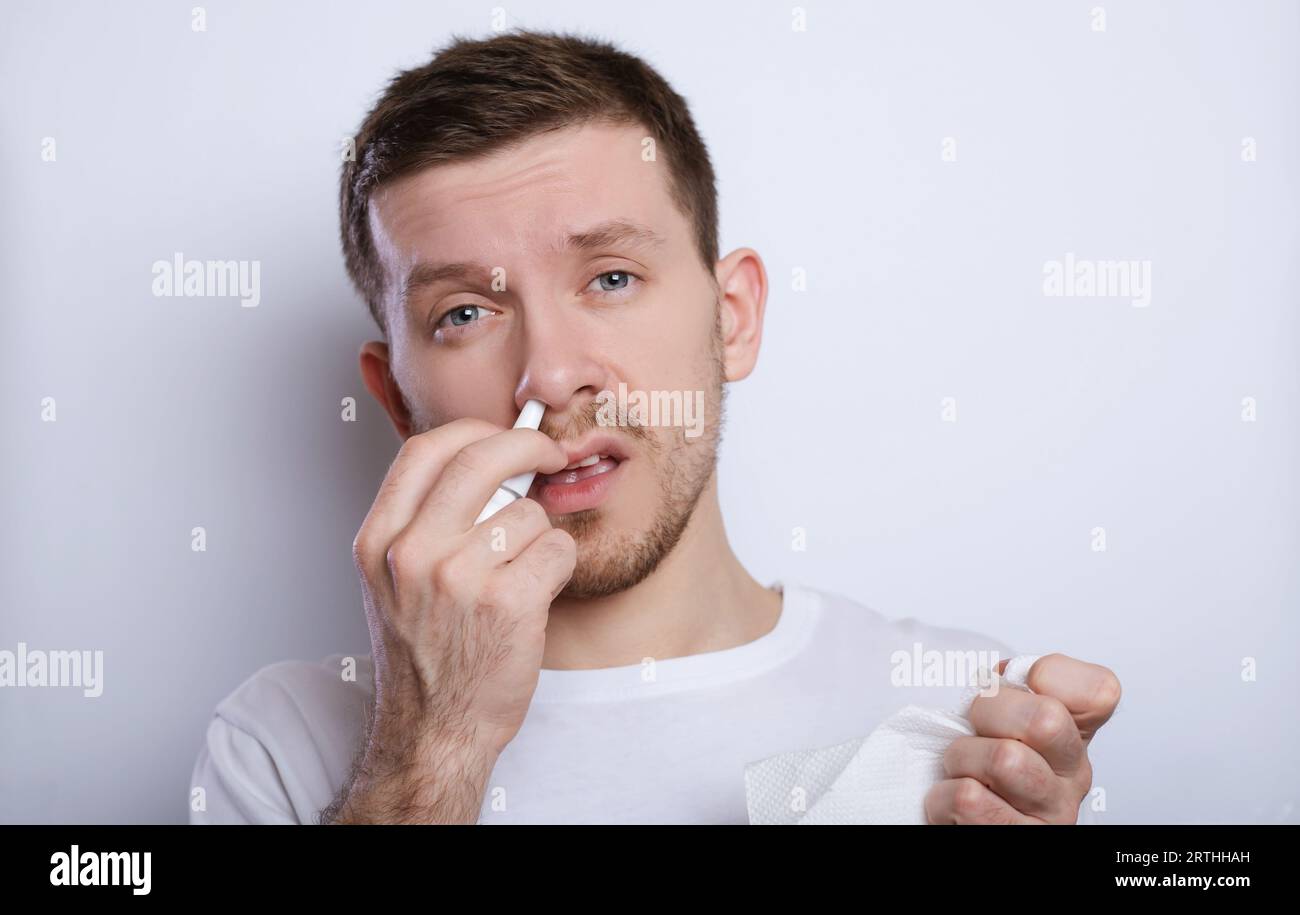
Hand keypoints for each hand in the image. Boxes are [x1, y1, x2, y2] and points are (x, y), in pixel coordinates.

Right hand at [325, 417, 574, 823]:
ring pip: (529, 511)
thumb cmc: (423, 654)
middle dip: (528, 445)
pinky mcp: (508, 603)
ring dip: (539, 537)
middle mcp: (412, 553)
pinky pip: (557, 548)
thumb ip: (420, 520)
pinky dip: (559, 566)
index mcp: (379, 541)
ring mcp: (460, 578)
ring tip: (519, 575)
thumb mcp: (391, 580)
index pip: (426, 449)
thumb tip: (478, 456)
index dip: (473, 430)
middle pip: (483, 456)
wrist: (434, 731)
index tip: (501, 435)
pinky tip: (536, 594)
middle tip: (549, 454)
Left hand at [924, 653, 1120, 823]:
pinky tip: (953, 800)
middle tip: (974, 727)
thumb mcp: (992, 711)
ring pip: (1004, 760)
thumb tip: (1006, 675)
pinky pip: (970, 799)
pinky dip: (943, 796)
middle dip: (988, 711)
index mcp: (1074, 735)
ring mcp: (1053, 816)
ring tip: (962, 768)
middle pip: (1046, 720)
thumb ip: (1009, 683)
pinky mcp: (1019, 840)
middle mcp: (1074, 777)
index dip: (1048, 674)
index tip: (1009, 683)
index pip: (1099, 690)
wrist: (951, 818)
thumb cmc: (970, 762)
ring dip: (962, 757)